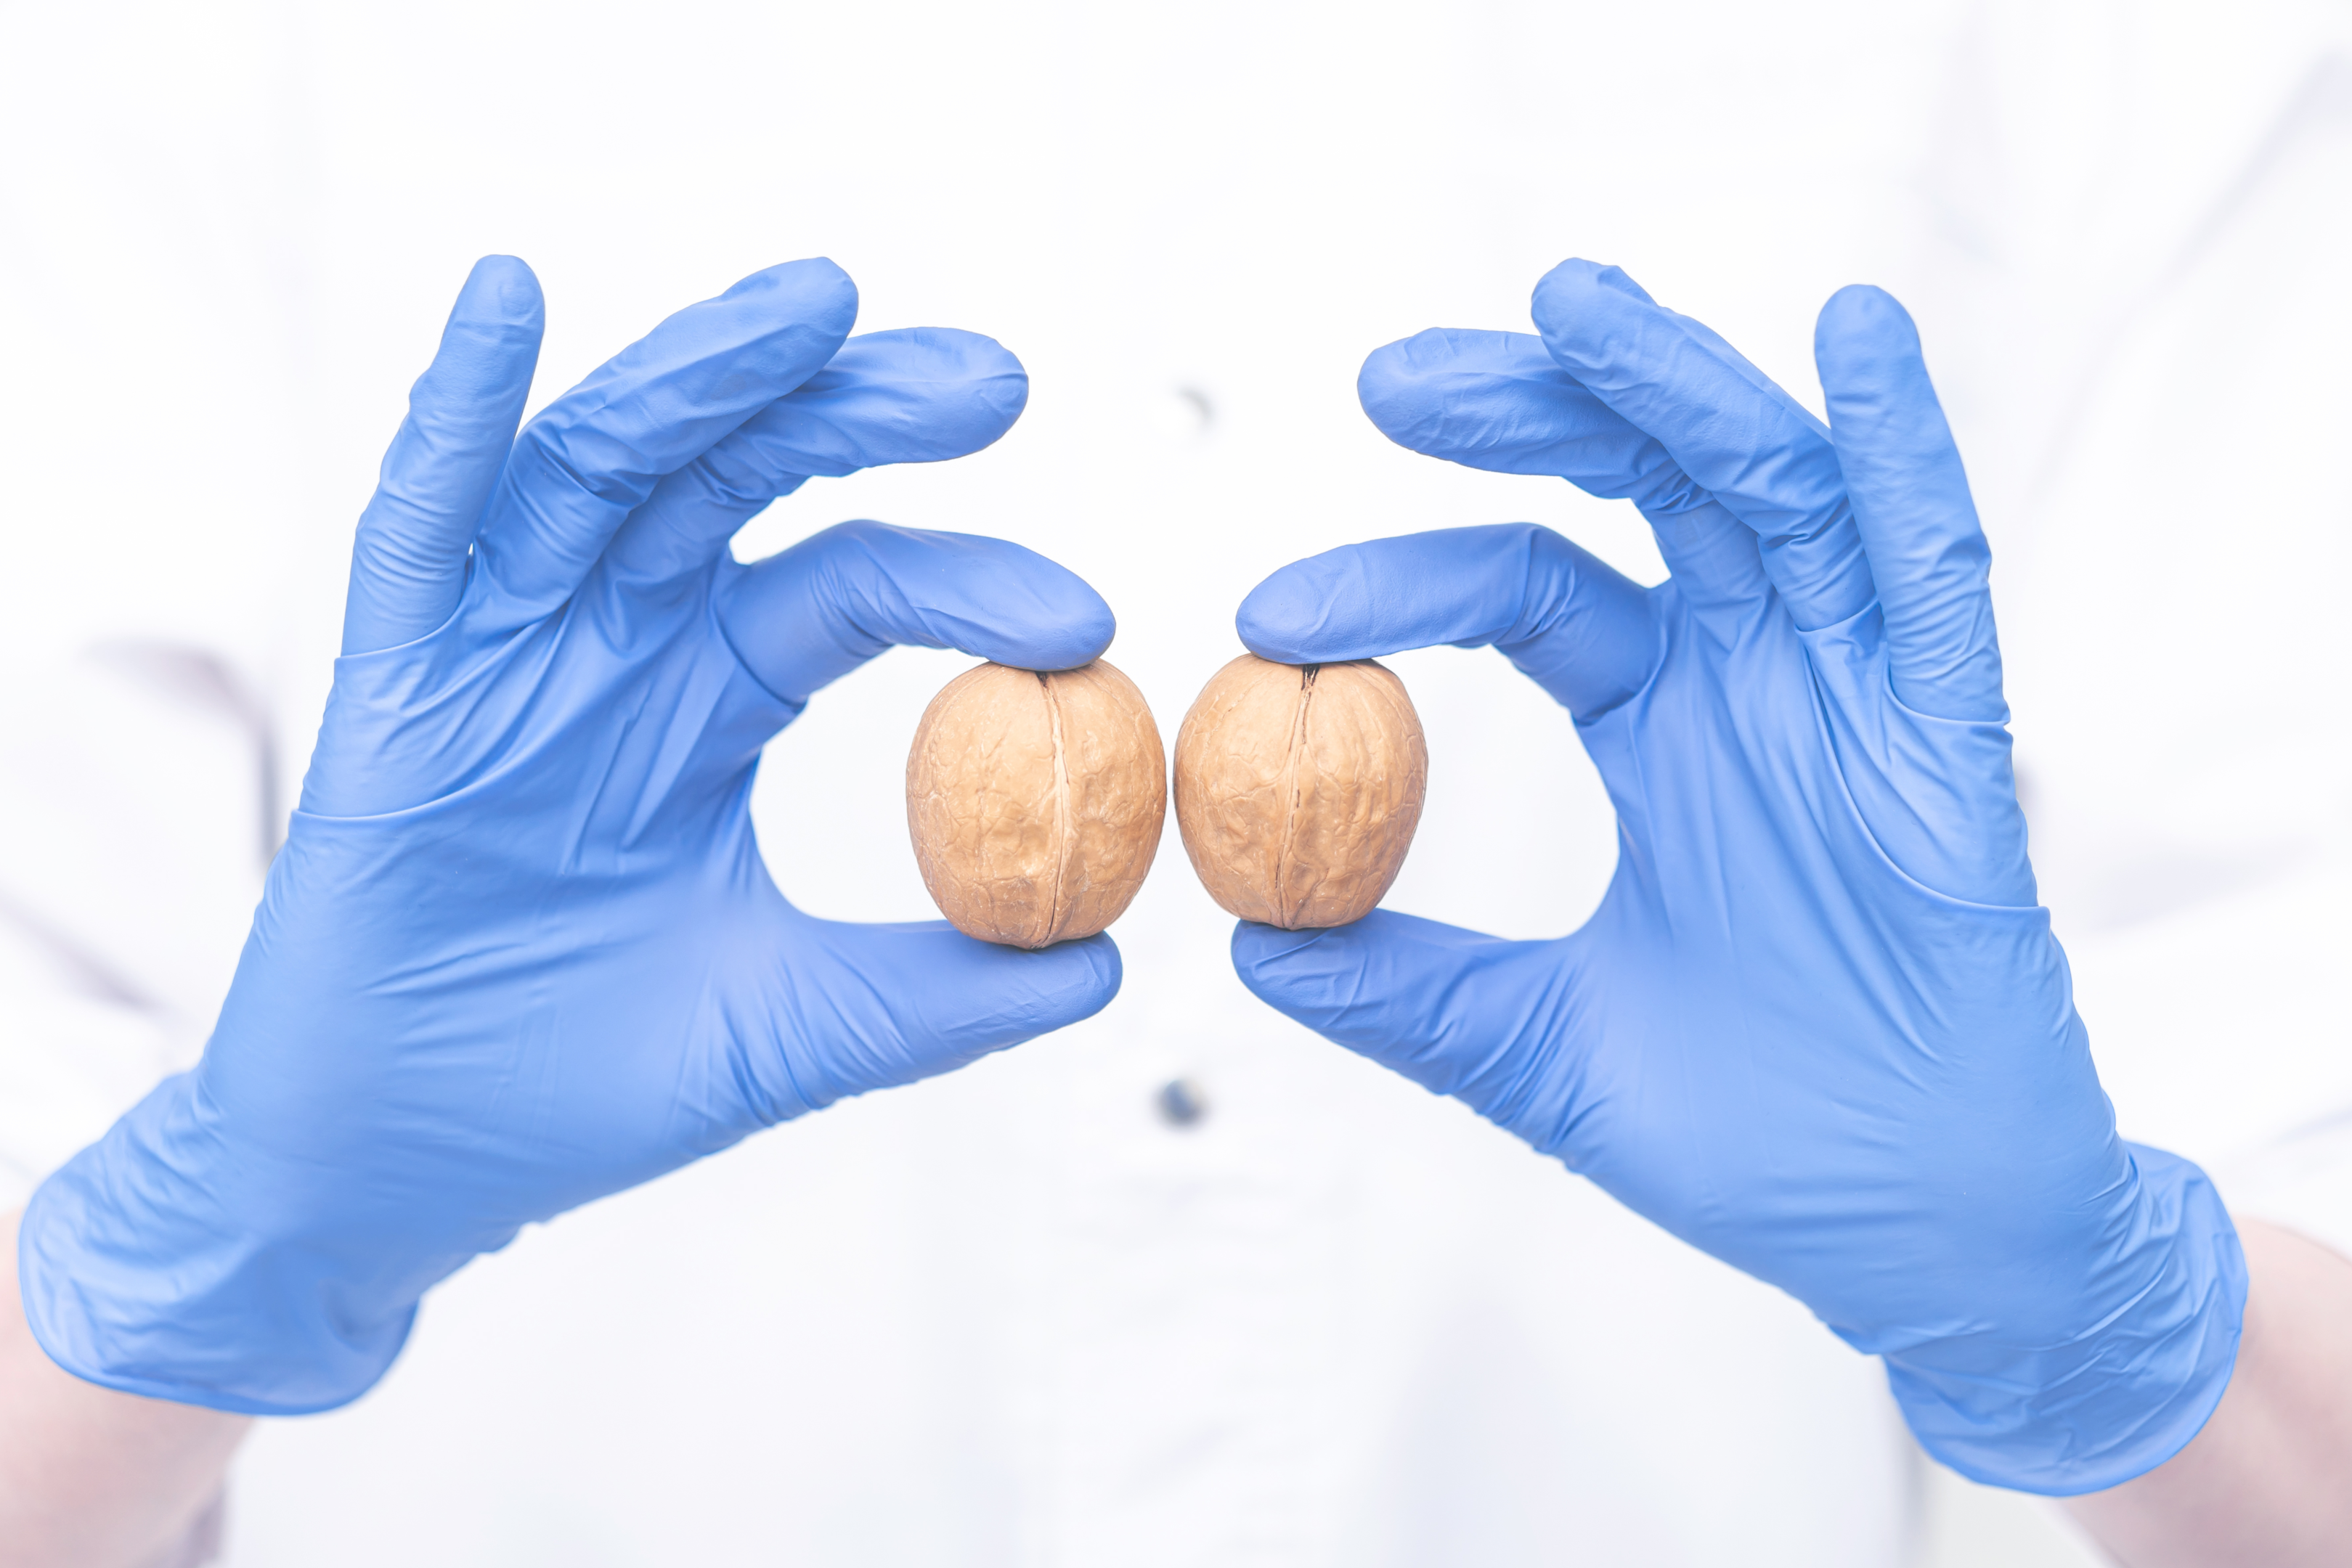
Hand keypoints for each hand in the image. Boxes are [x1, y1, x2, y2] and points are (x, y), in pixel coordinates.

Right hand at [19, 257, 1120, 1413]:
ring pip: (606, 464)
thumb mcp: (794, 1029)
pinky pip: (420, 523)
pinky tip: (508, 301)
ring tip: (820, 301)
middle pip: (747, 474)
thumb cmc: (585, 1085)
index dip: (968, 582)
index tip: (1085, 623)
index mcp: (715, 693)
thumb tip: (1108, 963)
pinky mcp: (391, 678)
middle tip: (993, 378)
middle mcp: (618, 636)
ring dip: (706, 372)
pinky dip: (457, 409)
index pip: (855, 584)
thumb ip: (940, 995)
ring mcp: (503, 642)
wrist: (411, 1167)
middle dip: (860, 409)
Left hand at [1229, 260, 2243, 1492]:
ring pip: (1771, 491)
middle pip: (1641, 486)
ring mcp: (1857, 694)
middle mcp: (1756, 678)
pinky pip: (1936, 570)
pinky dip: (1901, 452)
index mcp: (1664, 724)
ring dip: (1675, 390)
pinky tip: (1854, 338)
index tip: (1264, 618)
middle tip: (1390, 375)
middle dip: (1528, 412)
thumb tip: (1252, 947)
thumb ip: (1413, 993)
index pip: (1524, 590)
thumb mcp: (1546, 1052)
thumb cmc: (1762, 1135)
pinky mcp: (1953, 741)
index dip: (1397, 582)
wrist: (1919, 1236)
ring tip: (1573, 303)